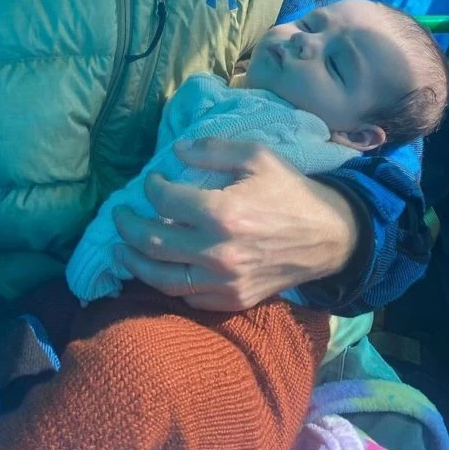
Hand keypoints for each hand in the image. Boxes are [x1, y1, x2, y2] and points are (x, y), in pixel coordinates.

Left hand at [112, 137, 358, 310]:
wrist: (330, 237)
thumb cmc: (291, 191)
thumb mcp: (257, 155)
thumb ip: (213, 150)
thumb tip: (176, 150)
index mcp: (223, 212)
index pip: (166, 200)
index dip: (150, 188)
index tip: (149, 181)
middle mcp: (217, 252)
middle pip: (153, 242)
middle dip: (127, 226)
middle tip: (118, 215)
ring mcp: (224, 281)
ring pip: (161, 278)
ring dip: (134, 262)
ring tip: (120, 249)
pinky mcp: (232, 300)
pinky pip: (188, 297)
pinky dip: (166, 284)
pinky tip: (157, 270)